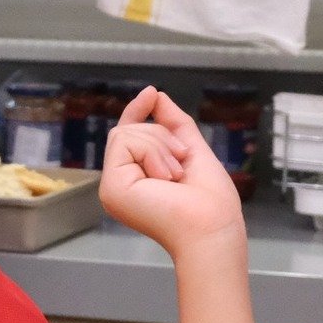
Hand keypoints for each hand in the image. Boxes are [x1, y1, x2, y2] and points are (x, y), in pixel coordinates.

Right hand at [99, 86, 244, 258]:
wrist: (211, 228)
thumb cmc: (209, 201)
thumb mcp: (192, 151)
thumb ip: (174, 124)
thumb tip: (157, 96)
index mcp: (137, 179)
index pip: (128, 136)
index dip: (138, 112)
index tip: (151, 93)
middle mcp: (120, 182)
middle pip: (128, 130)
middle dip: (162, 135)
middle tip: (182, 163)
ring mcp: (112, 186)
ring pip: (125, 133)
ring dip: (160, 145)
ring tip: (175, 176)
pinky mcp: (111, 186)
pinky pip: (125, 142)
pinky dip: (152, 151)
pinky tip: (165, 177)